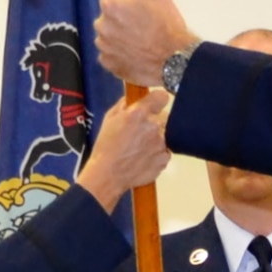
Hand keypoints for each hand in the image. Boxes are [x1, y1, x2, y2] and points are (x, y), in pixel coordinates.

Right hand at [77, 91, 169, 212]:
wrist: (108, 174)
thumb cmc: (106, 148)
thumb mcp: (109, 118)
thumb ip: (125, 104)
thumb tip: (134, 98)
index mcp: (139, 113)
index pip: (162, 97)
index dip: (157, 101)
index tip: (155, 104)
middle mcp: (153, 127)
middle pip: (165, 117)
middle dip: (155, 121)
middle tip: (141, 131)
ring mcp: (161, 144)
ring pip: (166, 135)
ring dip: (157, 138)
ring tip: (140, 147)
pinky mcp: (164, 159)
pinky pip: (165, 151)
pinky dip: (157, 153)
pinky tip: (144, 156)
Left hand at [95, 0, 197, 86]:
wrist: (175, 60)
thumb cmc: (168, 29)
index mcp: (112, 7)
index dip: (120, 1)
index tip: (128, 7)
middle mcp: (103, 27)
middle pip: (105, 20)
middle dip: (118, 21)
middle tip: (137, 26)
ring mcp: (105, 48)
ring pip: (106, 39)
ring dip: (117, 39)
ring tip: (138, 43)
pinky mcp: (109, 65)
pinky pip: (109, 56)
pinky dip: (118, 55)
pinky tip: (134, 55)